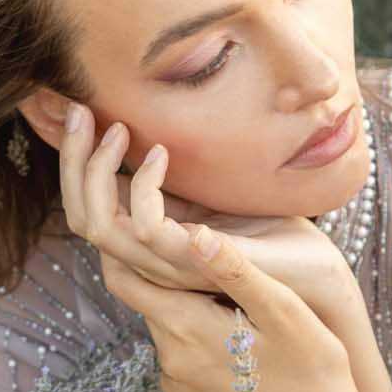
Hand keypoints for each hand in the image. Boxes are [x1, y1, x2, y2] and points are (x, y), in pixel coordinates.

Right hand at [57, 107, 360, 328]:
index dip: (71, 162)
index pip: (87, 206)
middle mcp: (151, 259)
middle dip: (71, 159)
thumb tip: (152, 133)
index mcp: (152, 240)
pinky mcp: (194, 264)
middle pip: (80, 216)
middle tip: (78, 109)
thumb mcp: (216, 197)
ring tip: (115, 127)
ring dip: (96, 170)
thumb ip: (180, 179)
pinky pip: (145, 228)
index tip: (77, 111)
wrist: (320, 281)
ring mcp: (169, 267)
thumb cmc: (277, 238)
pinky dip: (144, 185)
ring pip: (97, 225)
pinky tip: (163, 153)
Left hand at [98, 206, 369, 391]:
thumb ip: (236, 271)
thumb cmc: (314, 375)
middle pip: (145, 297)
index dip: (127, 239)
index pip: (125, 275)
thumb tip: (193, 232)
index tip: (143, 210)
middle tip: (191, 235)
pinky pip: (178, 350)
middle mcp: (168, 359)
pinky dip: (194, 330)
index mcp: (185, 329)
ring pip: (164, 322)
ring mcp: (175, 384)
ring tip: (221, 279)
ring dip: (184, 299)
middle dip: (161, 266)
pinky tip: (232, 323)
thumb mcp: (284, 313)